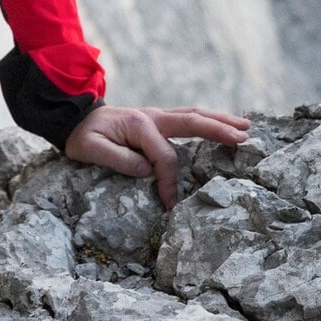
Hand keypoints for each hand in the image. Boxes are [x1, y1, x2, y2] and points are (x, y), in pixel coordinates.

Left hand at [63, 104, 250, 207]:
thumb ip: (119, 160)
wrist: (75, 118)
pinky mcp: (158, 121)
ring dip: (220, 121)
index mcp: (139, 124)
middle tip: (244, 139)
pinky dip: (208, 120)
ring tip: (245, 127)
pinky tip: (222, 125)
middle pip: (192, 121)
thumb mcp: (91, 150)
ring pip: (194, 116)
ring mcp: (157, 116)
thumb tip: (148, 171)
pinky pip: (187, 119)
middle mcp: (153, 116)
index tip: (169, 204)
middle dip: (219, 130)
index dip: (169, 181)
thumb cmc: (83, 136)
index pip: (164, 156)